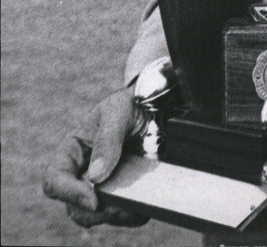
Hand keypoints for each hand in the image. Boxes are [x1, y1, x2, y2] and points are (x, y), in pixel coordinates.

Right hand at [43, 87, 147, 228]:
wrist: (158, 108)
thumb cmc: (130, 105)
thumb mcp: (118, 111)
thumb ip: (108, 139)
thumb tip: (95, 176)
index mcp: (72, 151)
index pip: (54, 180)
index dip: (68, 193)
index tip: (94, 198)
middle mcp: (81, 173)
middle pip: (74, 207)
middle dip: (95, 210)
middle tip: (120, 205)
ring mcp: (101, 187)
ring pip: (96, 216)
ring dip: (115, 214)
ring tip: (136, 205)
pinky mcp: (121, 195)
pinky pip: (121, 215)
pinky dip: (131, 214)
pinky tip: (144, 205)